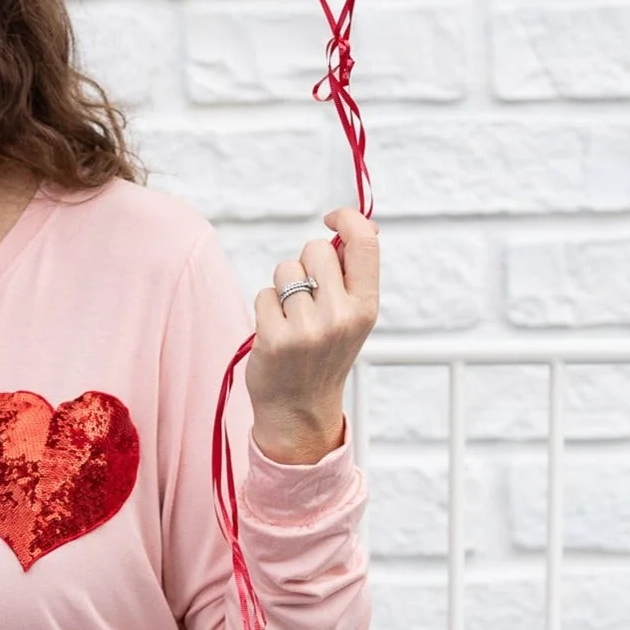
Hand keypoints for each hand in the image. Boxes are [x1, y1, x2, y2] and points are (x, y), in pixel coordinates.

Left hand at [245, 208, 378, 467]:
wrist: (300, 410)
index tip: (331, 219)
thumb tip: (356, 222)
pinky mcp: (274, 338)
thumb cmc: (325, 355)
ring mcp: (307, 329)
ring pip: (285, 270)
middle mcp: (340, 316)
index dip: (348, 219)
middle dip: (306, 264)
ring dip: (283, 288)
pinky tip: (276, 333)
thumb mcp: (353, 317)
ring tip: (291, 319)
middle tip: (307, 298)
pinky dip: (266, 309)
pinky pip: (264, 294)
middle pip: (315, 249)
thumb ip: (353, 274)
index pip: (364, 242)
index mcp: (366, 307)